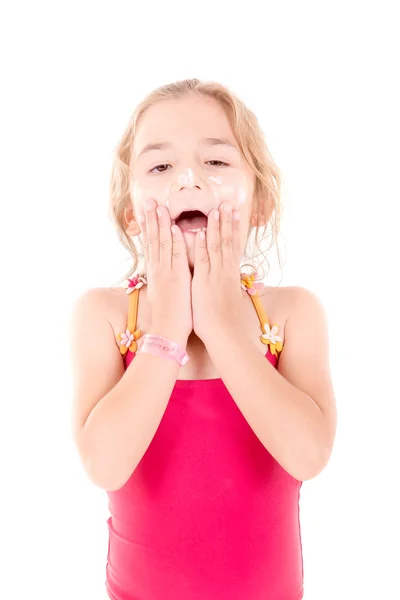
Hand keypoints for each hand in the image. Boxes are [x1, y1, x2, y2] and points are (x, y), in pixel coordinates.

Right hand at [139, 199, 192, 342]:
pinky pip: (176, 256)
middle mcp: (158, 269)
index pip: (150, 244)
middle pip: (153, 239)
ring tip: (158, 206)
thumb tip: (161, 272)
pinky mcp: (177, 278)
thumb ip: (162, 279)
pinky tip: (174, 228)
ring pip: (162, 243)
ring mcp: (166, 272)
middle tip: (148, 201)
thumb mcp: (162, 293)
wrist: (168, 330)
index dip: (148, 227)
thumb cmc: (168, 315)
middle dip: (151, 219)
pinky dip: (175, 242)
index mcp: (155, 272)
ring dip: (161, 224)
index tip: (146, 212)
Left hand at [192, 202, 243, 343]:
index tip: (235, 212)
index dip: (233, 228)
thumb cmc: (225, 319)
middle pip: (227, 241)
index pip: (233, 245)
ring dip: (216, 228)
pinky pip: (203, 261)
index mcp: (230, 273)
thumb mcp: (229, 296)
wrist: (226, 332)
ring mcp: (216, 275)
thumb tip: (230, 277)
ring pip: (216, 247)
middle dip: (227, 221)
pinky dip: (201, 247)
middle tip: (228, 203)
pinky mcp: (205, 283)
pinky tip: (199, 234)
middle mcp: (225, 271)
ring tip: (216, 210)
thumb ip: (228, 282)